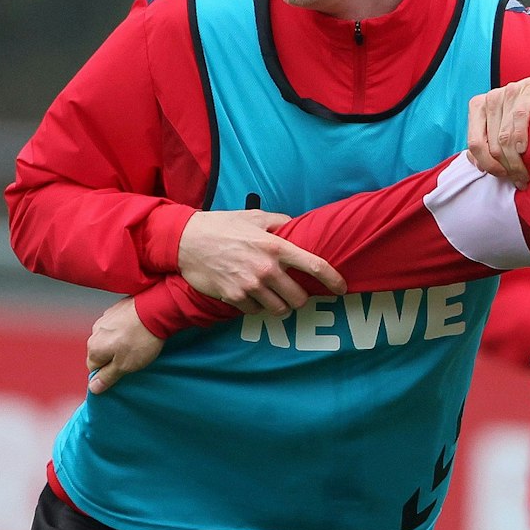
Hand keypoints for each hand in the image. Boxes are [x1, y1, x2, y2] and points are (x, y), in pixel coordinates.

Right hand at [86, 297, 162, 393]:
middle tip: (133, 358)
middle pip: (101, 352)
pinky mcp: (117, 309)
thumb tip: (93, 387)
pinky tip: (138, 331)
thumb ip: (107, 377)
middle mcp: (95, 331)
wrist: (156, 309)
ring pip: (109, 338)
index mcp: (94, 347)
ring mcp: (106, 318)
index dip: (108, 373)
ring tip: (138, 343)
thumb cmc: (141, 339)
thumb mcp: (125, 366)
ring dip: (120, 342)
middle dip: (114, 357)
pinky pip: (118, 325)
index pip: (93, 368)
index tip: (122, 372)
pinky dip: (126, 329)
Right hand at [178, 208, 345, 314]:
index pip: (315, 266)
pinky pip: (256, 312)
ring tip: (274, 296)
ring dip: (281, 305)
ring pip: (280, 309)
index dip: (333, 280)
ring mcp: (250, 286)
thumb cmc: (222, 226)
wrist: (187, 241)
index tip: (341, 288)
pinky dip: (257, 307)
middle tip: (294, 292)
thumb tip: (296, 226)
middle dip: (300, 298)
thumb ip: (279, 222)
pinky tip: (251, 295)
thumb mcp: (254, 217)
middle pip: (300, 297)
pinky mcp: (235, 298)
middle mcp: (266, 269)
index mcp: (275, 246)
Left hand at [467, 72, 529, 185]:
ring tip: (525, 174)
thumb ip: (486, 142)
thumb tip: (477, 164)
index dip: (487, 164)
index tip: (501, 175)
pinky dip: (521, 137)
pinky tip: (524, 149)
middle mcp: (491, 98)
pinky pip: (520, 118)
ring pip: (505, 136)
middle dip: (505, 167)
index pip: (475, 143)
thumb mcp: (501, 123)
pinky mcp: (529, 89)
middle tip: (518, 179)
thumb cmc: (525, 110)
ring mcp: (510, 92)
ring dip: (516, 161)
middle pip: (492, 144)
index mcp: (479, 106)